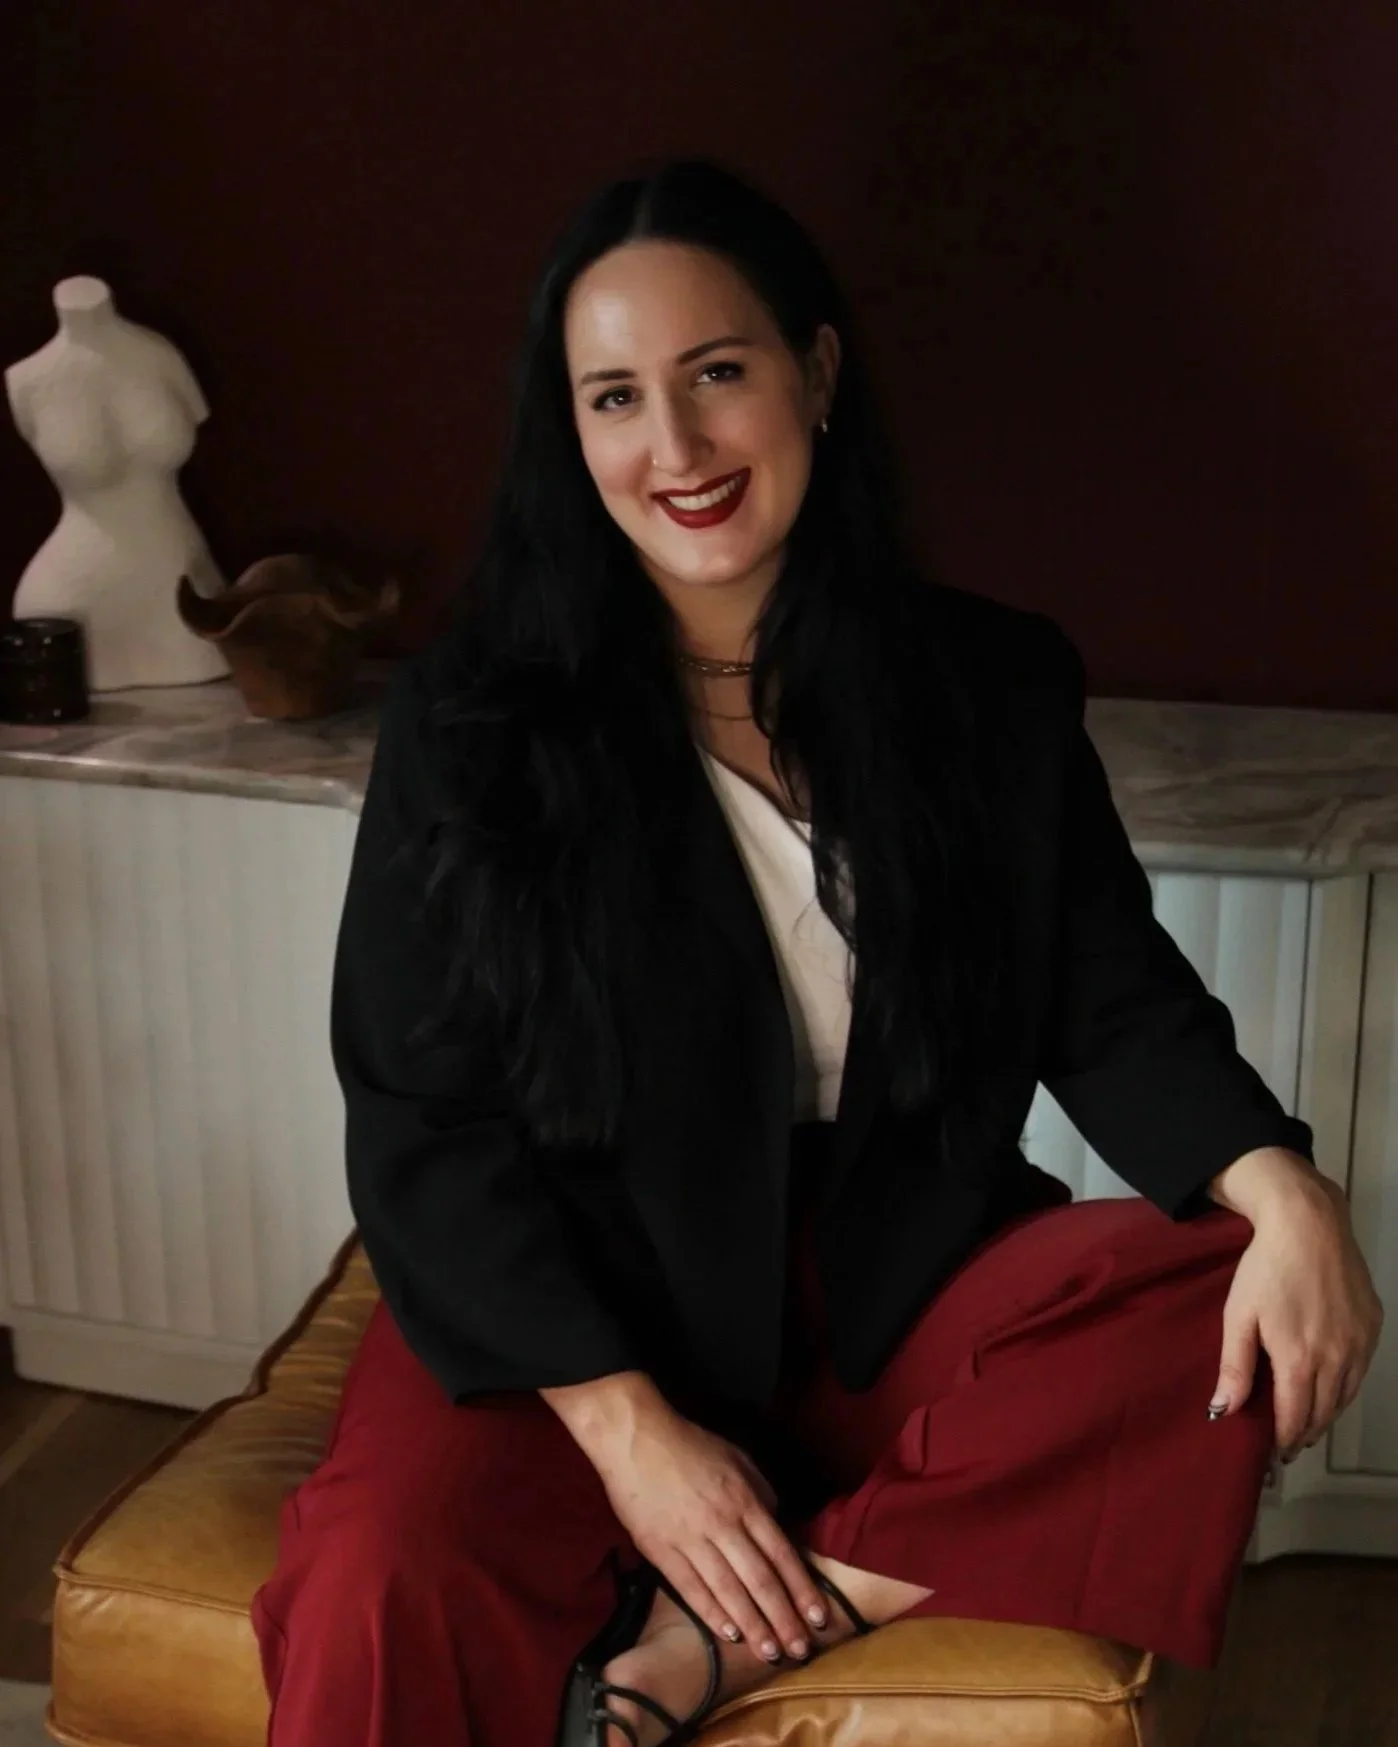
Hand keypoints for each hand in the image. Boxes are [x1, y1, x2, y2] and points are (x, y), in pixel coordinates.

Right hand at [587, 1398, 828, 1663]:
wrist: (636, 1438)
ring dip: (752, 1625)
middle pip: (760, 1579)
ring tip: (769, 1652)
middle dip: (783, 1618)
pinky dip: (711, 1613)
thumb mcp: (737, 1458)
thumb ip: (761, 1493)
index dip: (801, 1589)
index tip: (818, 1618)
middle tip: (800, 1650)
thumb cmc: (690, 1445)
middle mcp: (723, 1524)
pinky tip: (728, 1634)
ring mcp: (690, 1539)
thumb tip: (777, 1523)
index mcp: (745, 1501)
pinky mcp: (660, 1549)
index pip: (781, 1554)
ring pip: (728, 1590)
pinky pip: (690, 1587)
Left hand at [1210, 1164, 1383, 1460]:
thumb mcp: (1238, 1315)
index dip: (1282, 1442)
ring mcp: (1360, 1343)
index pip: (1293, 1419)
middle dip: (1303, 1433)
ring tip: (1305, 1423)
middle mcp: (1336, 1358)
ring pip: (1345, 1396)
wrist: (1309, 1224)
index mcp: (1299, 1359)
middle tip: (1286, 1446)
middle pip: (1322, 1413)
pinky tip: (1328, 1387)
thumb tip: (1224, 1412)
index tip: (1271, 1458)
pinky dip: (1343, 1386)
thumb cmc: (1265, 1268)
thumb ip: (1234, 1366)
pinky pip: (1360, 1371)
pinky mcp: (1373, 1326)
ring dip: (1325, 1414)